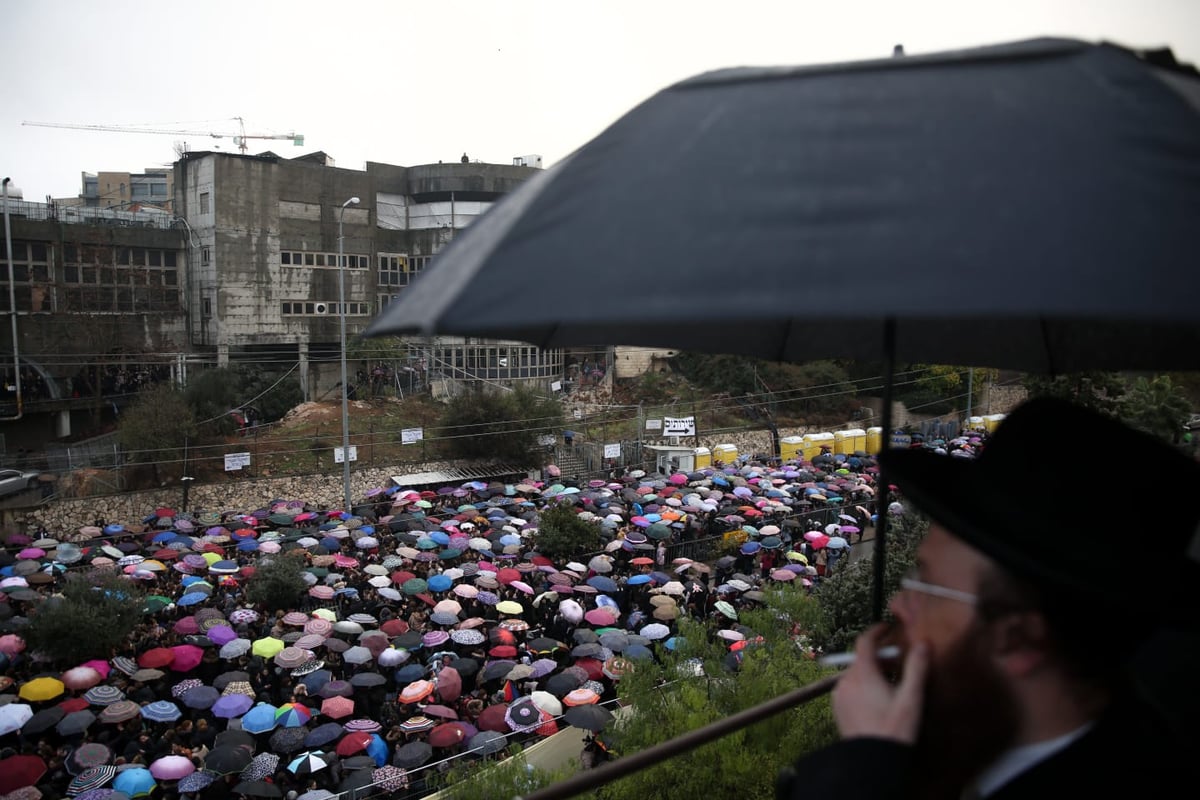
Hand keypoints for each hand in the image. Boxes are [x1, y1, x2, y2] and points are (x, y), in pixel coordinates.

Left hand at [831, 624, 927, 743]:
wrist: (872, 762)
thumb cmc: (894, 729)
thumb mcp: (911, 698)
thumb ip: (917, 668)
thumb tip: (924, 643)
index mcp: (862, 673)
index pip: (864, 641)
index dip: (876, 631)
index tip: (886, 627)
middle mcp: (846, 680)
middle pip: (862, 659)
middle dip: (879, 657)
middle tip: (898, 663)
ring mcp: (839, 695)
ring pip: (856, 674)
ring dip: (871, 673)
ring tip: (890, 685)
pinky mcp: (838, 708)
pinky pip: (850, 688)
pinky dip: (863, 686)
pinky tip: (877, 700)